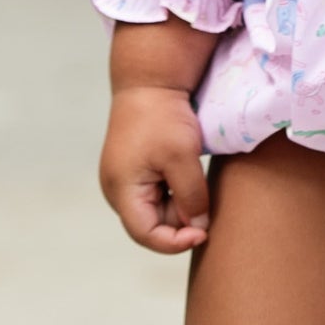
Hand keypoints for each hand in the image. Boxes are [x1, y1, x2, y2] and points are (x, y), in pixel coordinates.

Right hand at [99, 85, 210, 252]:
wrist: (150, 82)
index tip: (204, 232)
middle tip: (206, 204)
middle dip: (181, 222)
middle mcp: (117, 191)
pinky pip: (156, 196)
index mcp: (121, 190)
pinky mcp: (135, 171)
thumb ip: (191, 197)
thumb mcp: (182, 158)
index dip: (176, 242)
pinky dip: (176, 194)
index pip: (146, 235)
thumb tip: (199, 228)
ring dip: (180, 207)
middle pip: (151, 226)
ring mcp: (125, 181)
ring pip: (156, 212)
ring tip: (196, 183)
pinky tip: (189, 177)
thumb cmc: (162, 117)